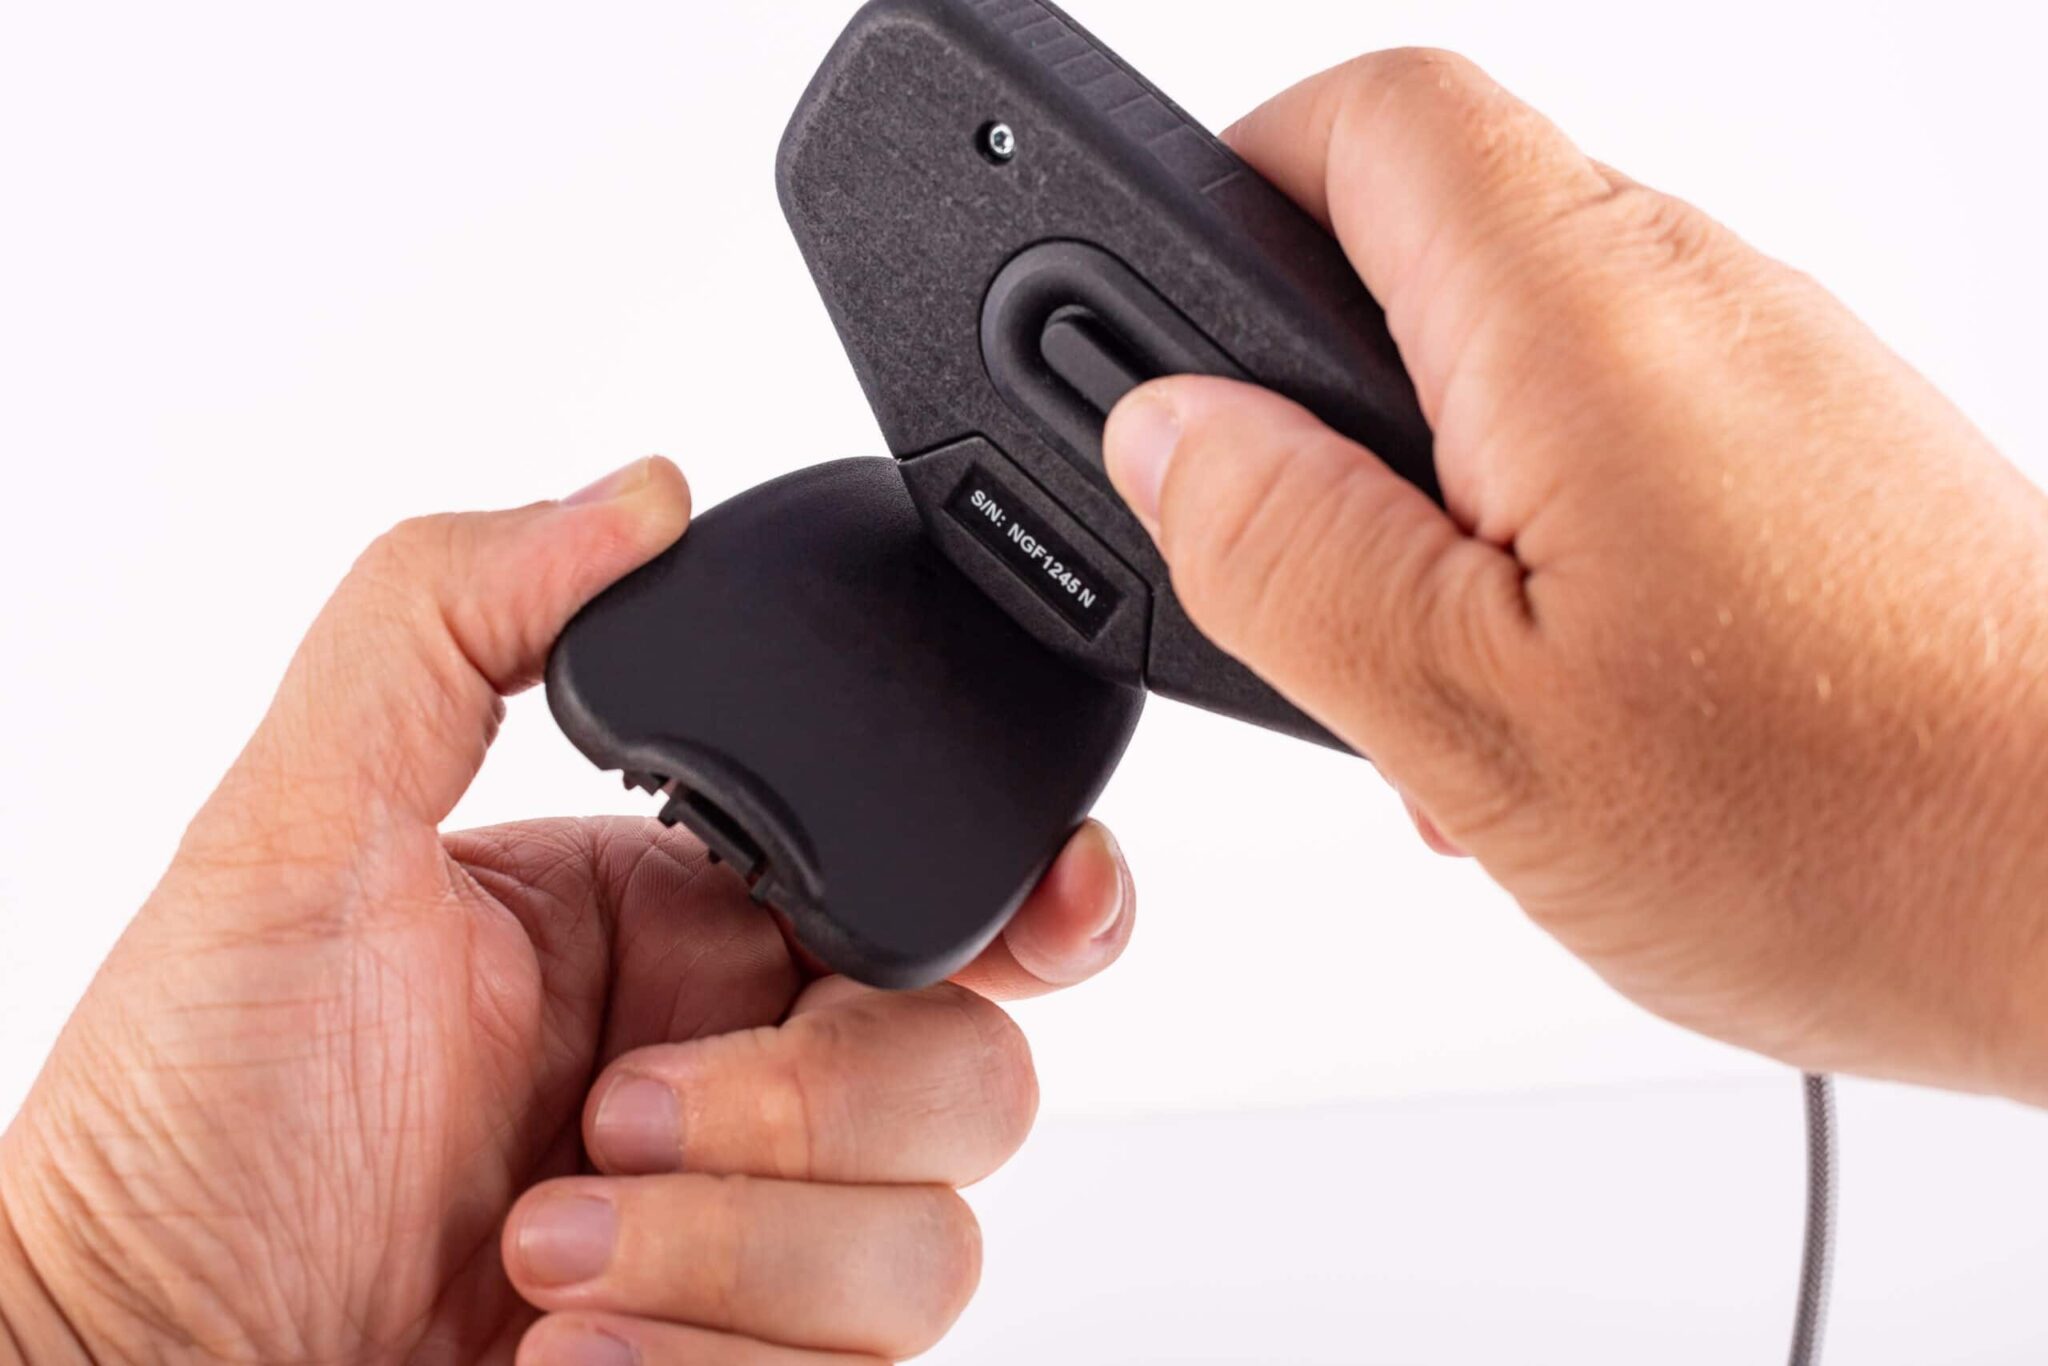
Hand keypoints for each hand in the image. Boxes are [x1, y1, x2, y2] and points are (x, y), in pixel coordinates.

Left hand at [0, 459, 1135, 1363]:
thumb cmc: (188, 1129)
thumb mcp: (295, 832)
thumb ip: (451, 620)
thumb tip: (637, 491)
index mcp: (674, 925)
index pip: (923, 890)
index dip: (1029, 898)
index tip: (1047, 912)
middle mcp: (738, 1077)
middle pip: (973, 1067)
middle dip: (815, 1103)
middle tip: (623, 1111)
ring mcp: (751, 1241)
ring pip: (936, 1240)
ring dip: (742, 1247)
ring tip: (548, 1247)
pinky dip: (717, 1357)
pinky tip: (573, 1344)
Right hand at [1104, 51, 2047, 1104]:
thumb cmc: (1856, 820)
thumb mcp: (1478, 719)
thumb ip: (1289, 552)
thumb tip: (1165, 434)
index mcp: (1580, 315)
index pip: (1366, 115)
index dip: (1224, 186)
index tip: (1168, 343)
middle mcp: (1694, 292)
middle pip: (1427, 235)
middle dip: (1311, 392)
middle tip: (1291, 574)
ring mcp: (1768, 367)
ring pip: (1512, 356)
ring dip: (1423, 497)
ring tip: (1430, 682)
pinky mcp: (1812, 452)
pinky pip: (1614, 434)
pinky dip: (1534, 540)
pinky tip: (1549, 701)